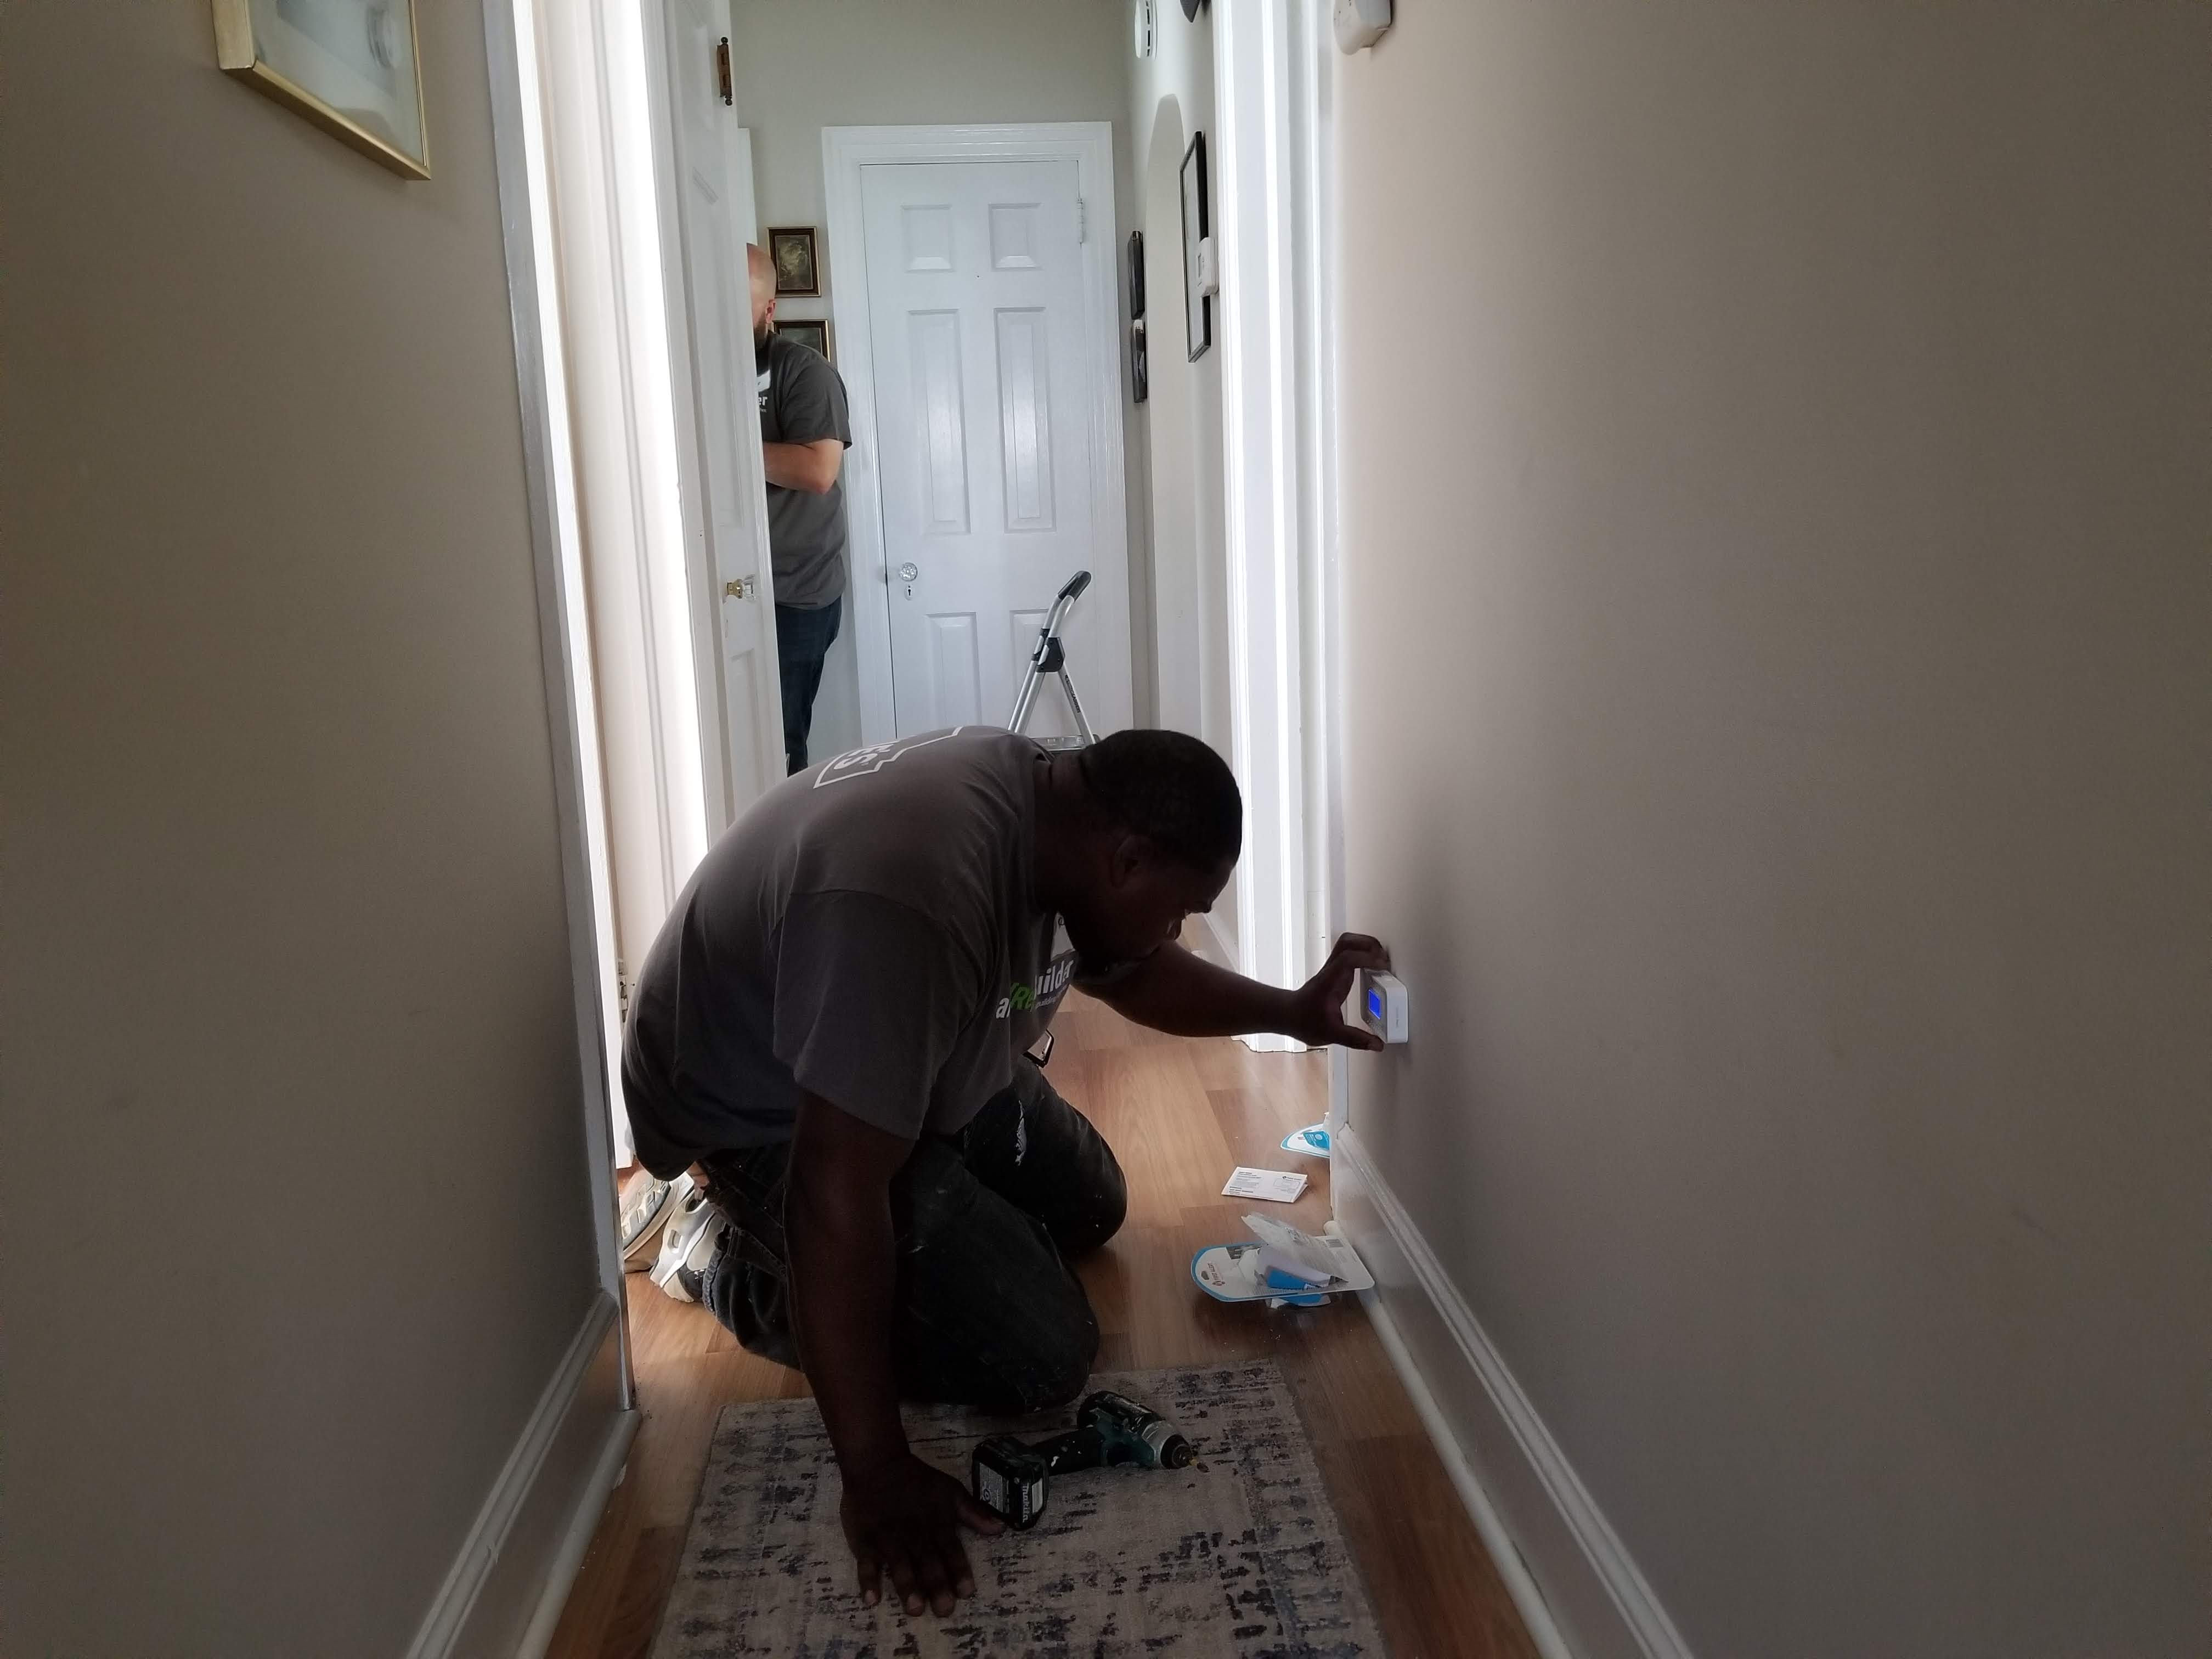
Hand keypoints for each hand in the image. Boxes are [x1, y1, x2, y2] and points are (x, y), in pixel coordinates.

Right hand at [840, 1451, 1003, 1616]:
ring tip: (915, 1608)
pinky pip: (865, 1563)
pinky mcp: (865, 1541)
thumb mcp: (951, 1491)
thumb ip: (974, 1512)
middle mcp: (914, 1534)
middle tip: (944, 1610)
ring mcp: (888, 1538)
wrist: (878, 1464)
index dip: (959, 1570)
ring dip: (907, 1586)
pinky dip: (867, 1581)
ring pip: (899, 1565)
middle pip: (927, 1562)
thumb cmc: (917, 1481)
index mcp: (936, 1524)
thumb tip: (1001, 1528)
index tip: (967, 1592)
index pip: (951, 1550)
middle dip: (936, 1586)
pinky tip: (871, 1599)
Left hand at [1284, 933, 1391, 1049]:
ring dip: (1365, 946)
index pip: (1348, 958)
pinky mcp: (1334, 972)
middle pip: (1347, 941)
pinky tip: (1371, 967)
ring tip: (1380, 959)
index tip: (1383, 966)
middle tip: (1384, 959)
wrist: (1287, 1015)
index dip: (1367, 958)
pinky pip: (1348, 953)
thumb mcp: (1331, 1034)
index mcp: (1330, 982)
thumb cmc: (1303, 1021)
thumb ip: (1355, 1039)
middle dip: (1369, 944)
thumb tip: (1377, 1044)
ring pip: (1347, 943)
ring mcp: (1332, 969)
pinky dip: (1362, 954)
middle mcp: (1331, 971)